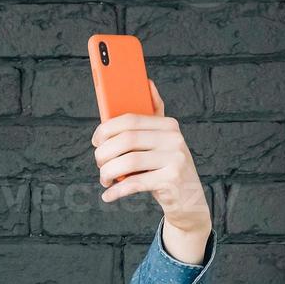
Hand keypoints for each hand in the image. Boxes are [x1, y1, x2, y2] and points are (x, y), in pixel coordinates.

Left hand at [90, 78, 212, 236]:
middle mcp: (174, 139)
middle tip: (99, 165)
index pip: (130, 120)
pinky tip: (108, 195)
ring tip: (104, 180)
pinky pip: (135, 183)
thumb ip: (153, 116)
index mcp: (169, 125)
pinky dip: (117, 191)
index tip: (96, 142)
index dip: (106, 129)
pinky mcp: (171, 181)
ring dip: (108, 173)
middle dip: (105, 153)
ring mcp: (175, 159)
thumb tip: (147, 82)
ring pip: (128, 162)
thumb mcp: (162, 141)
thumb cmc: (167, 168)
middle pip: (127, 140)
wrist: (189, 200)